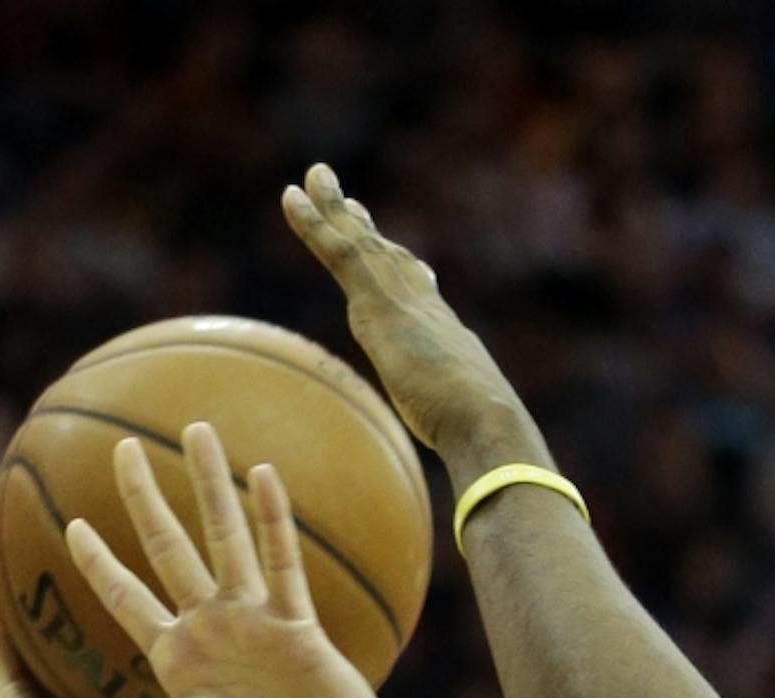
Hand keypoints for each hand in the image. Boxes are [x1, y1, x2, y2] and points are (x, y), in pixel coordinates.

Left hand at [64, 423, 412, 697]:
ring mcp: (255, 624)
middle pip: (167, 549)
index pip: (128, 601)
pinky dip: (274, 522)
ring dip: (210, 485)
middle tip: (123, 447)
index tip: (71, 526)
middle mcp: (213, 631)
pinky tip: (264, 475)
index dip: (99, 565)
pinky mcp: (298, 628)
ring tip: (196, 429)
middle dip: (143, 498)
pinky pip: (283, 566)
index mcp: (181, 664)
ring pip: (226, 539)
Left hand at [282, 165, 535, 470]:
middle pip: (386, 254)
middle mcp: (423, 304)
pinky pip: (338, 252)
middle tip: (341, 195)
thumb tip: (469, 444)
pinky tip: (291, 197)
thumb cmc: (481, 436)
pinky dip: (313, 224)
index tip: (383, 241)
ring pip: (360, 242)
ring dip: (332, 208)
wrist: (484, 420)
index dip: (396, 263)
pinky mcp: (377, 303)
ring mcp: (400, 299)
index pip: (414, 288)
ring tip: (313, 176)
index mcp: (443, 331)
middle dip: (362, 224)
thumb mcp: (463, 424)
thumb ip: (456, 419)